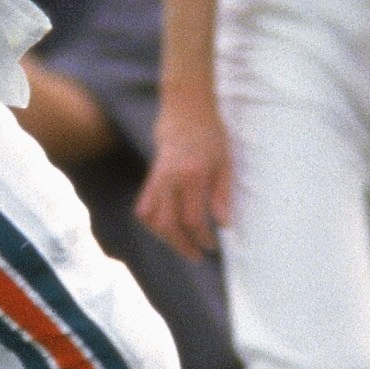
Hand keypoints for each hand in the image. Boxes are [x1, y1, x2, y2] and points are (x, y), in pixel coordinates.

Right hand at [135, 97, 231, 260]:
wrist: (185, 112)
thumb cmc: (210, 136)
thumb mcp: (225, 163)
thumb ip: (222, 195)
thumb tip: (223, 225)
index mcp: (191, 176)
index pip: (192, 218)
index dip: (202, 238)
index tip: (213, 245)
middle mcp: (169, 180)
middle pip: (168, 224)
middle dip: (182, 245)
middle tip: (197, 256)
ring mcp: (156, 179)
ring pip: (152, 219)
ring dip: (165, 238)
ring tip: (182, 246)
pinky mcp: (150, 179)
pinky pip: (144, 208)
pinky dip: (152, 223)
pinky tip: (166, 230)